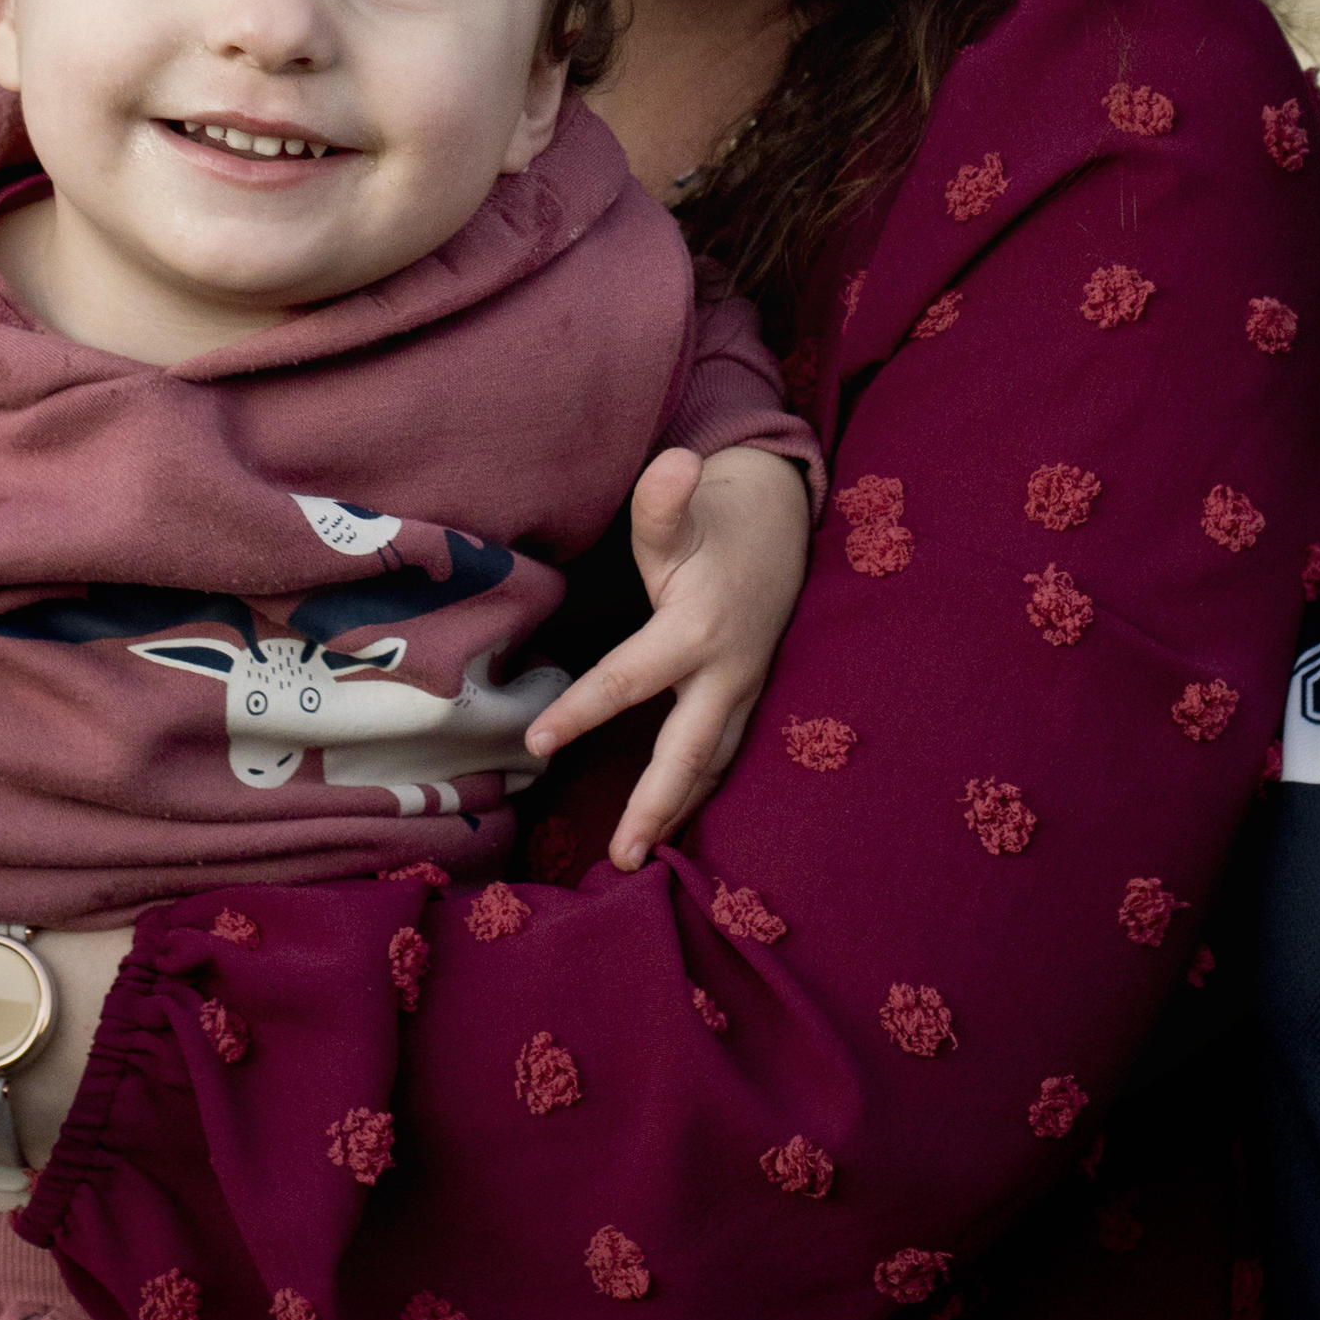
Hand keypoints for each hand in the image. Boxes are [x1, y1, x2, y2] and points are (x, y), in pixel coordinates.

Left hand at [525, 441, 810, 867]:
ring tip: (638, 856)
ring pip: (711, 764)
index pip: (629, 679)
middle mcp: (726, 672)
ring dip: (677, 811)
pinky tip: (673, 823)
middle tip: (621, 858)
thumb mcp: (686, 510)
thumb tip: (674, 462)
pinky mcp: (749, 700)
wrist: (783, 523)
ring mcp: (743, 691)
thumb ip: (664, 501)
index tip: (536, 743)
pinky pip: (723, 756)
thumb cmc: (718, 520)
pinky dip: (699, 793)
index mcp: (697, 629)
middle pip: (687, 753)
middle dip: (654, 806)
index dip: (582, 711)